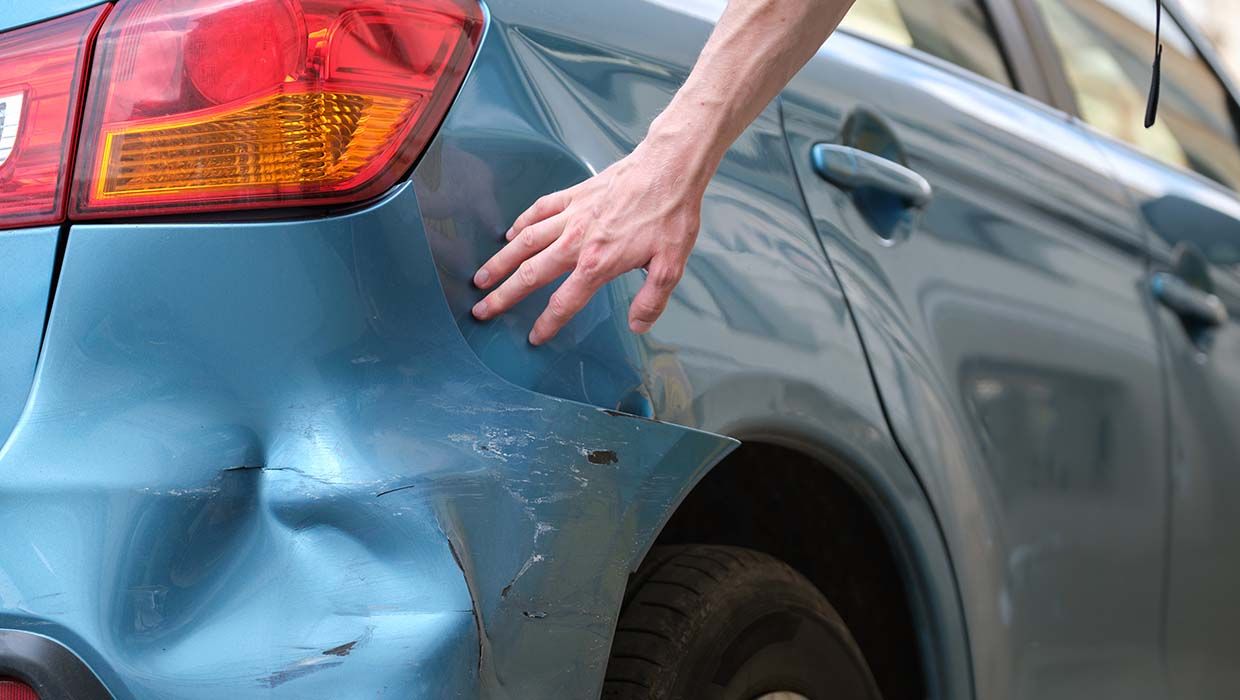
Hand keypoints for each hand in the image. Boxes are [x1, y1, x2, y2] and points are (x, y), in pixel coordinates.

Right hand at [471, 139, 706, 344]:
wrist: (668, 168)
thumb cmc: (671, 215)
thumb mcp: (670, 266)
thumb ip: (651, 300)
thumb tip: (637, 325)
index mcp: (598, 263)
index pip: (565, 302)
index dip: (548, 323)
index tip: (534, 337)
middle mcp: (576, 241)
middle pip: (531, 274)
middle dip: (504, 295)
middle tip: (482, 309)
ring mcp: (572, 215)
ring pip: (525, 242)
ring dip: (500, 261)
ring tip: (481, 277)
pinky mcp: (574, 195)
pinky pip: (539, 210)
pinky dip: (521, 222)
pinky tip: (510, 233)